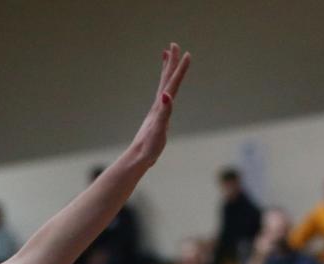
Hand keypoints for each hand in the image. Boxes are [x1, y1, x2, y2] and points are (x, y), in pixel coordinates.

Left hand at [130, 43, 191, 167]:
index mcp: (160, 107)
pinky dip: (165, 90)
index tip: (186, 53)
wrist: (137, 158)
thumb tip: (166, 94)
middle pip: (165, 80)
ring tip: (166, 58)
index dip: (179, 70)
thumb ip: (163, 112)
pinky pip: (162, 98)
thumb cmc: (149, 147)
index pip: (172, 84)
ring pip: (163, 87)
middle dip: (170, 62)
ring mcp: (156, 111)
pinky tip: (165, 92)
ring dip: (166, 72)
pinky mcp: (156, 119)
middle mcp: (158, 106)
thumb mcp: (158, 129)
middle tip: (173, 45)